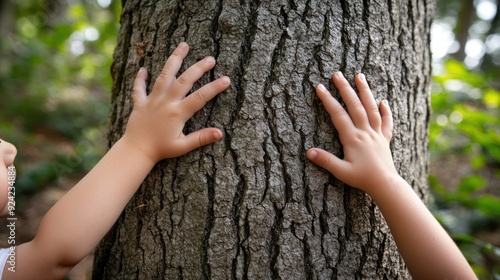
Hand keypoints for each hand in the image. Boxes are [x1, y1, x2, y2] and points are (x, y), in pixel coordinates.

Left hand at [122, 42, 229, 162]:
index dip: (214, 88)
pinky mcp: (140, 103)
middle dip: (198, 68)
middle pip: (184, 80)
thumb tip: (220, 133)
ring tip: (183, 46)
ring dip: (174, 59)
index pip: (200, 97)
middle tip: (211, 59)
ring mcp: (152, 100)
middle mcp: (166, 102)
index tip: (226, 79)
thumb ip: (201, 138)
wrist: (136, 151)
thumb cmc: (161, 150)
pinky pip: (139, 88)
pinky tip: (143, 69)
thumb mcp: (183, 146)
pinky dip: (140, 78)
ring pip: (164, 76)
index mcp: (177, 113)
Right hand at [306, 72, 397, 194]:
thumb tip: (308, 152)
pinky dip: (385, 111)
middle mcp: (365, 132)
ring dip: (365, 91)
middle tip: (337, 74)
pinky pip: (386, 122)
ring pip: (371, 108)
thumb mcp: (341, 171)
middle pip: (355, 105)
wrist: (385, 185)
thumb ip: (325, 161)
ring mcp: (376, 134)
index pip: (338, 114)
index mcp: (352, 138)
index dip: (328, 100)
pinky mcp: (384, 140)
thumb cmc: (362, 179)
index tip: (319, 87)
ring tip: (360, 76)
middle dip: (345, 88)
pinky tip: (383, 101)